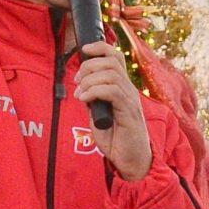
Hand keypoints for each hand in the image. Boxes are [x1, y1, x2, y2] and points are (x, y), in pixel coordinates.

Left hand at [76, 40, 151, 180]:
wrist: (131, 161)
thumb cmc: (116, 140)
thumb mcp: (98, 116)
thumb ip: (93, 100)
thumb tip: (82, 88)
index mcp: (123, 87)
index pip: (116, 57)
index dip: (100, 47)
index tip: (83, 50)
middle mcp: (129, 90)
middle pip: (112, 60)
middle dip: (89, 65)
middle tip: (77, 81)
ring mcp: (131, 100)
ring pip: (112, 74)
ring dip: (90, 80)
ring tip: (81, 94)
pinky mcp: (129, 112)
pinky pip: (113, 91)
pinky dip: (94, 91)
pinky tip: (85, 100)